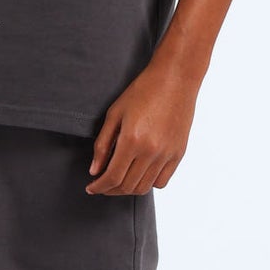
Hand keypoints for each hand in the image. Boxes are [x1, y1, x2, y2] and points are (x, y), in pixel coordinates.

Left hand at [85, 57, 199, 195]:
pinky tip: (139, 173)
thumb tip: (95, 171)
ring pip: (145, 187)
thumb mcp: (114, 114)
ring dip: (128, 189)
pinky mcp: (179, 153)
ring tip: (119, 180)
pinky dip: (148, 183)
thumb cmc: (143, 91)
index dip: (99, 187)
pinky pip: (162, 181)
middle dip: (110, 190)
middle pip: (127, 186)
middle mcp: (151, 151)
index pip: (112, 177)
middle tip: (102, 185)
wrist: (175, 79)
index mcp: (132, 140)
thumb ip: (103, 144)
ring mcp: (167, 154)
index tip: (91, 188)